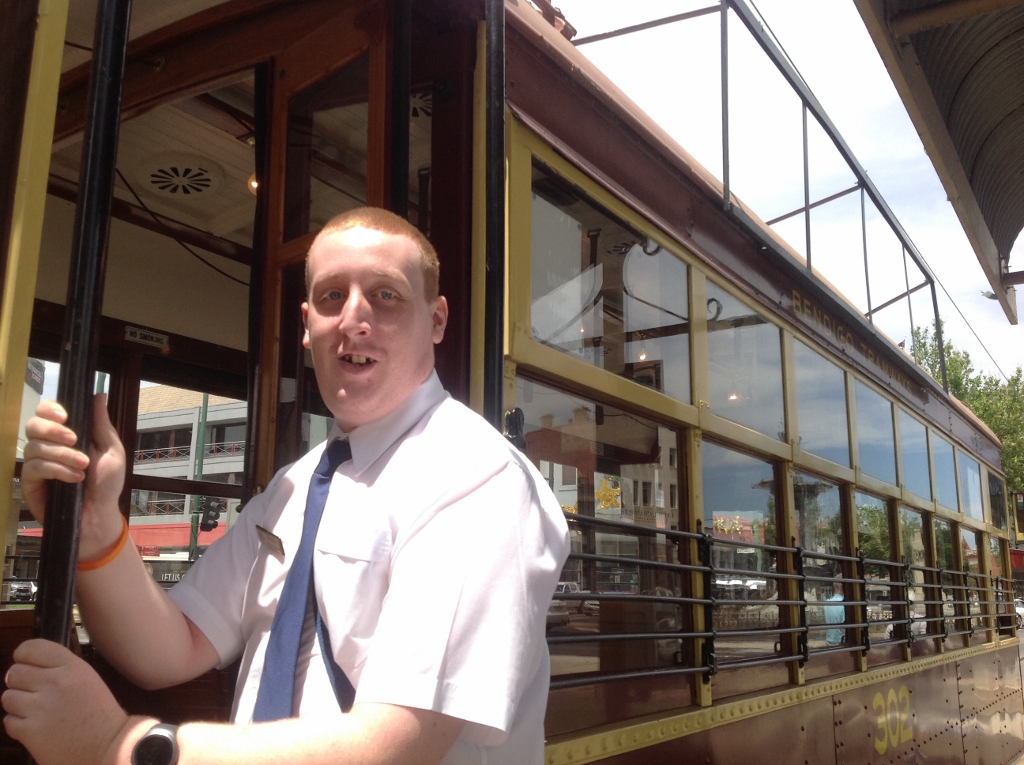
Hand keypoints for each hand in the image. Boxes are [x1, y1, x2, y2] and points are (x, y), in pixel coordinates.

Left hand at [2, 639, 128, 764]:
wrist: (108, 744)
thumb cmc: (98, 712)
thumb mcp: (86, 678)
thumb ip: (60, 668)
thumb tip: (28, 665)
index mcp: (71, 667)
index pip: (32, 649)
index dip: (22, 655)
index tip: (24, 662)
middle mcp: (55, 683)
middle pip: (14, 673)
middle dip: (19, 682)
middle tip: (31, 692)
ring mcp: (41, 708)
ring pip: (8, 697)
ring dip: (17, 705)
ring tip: (34, 711)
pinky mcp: (30, 731)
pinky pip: (8, 721)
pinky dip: (18, 725)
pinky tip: (35, 726)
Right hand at [21, 394, 125, 559]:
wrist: (100, 515)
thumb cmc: (107, 484)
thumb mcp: (111, 451)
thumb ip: (102, 424)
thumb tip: (98, 395)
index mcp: (67, 434)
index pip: (46, 412)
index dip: (50, 409)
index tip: (65, 415)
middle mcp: (48, 446)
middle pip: (32, 425)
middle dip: (53, 429)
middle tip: (74, 439)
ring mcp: (36, 464)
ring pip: (35, 447)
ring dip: (62, 454)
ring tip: (83, 466)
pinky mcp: (30, 482)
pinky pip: (35, 468)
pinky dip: (57, 470)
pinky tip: (74, 478)